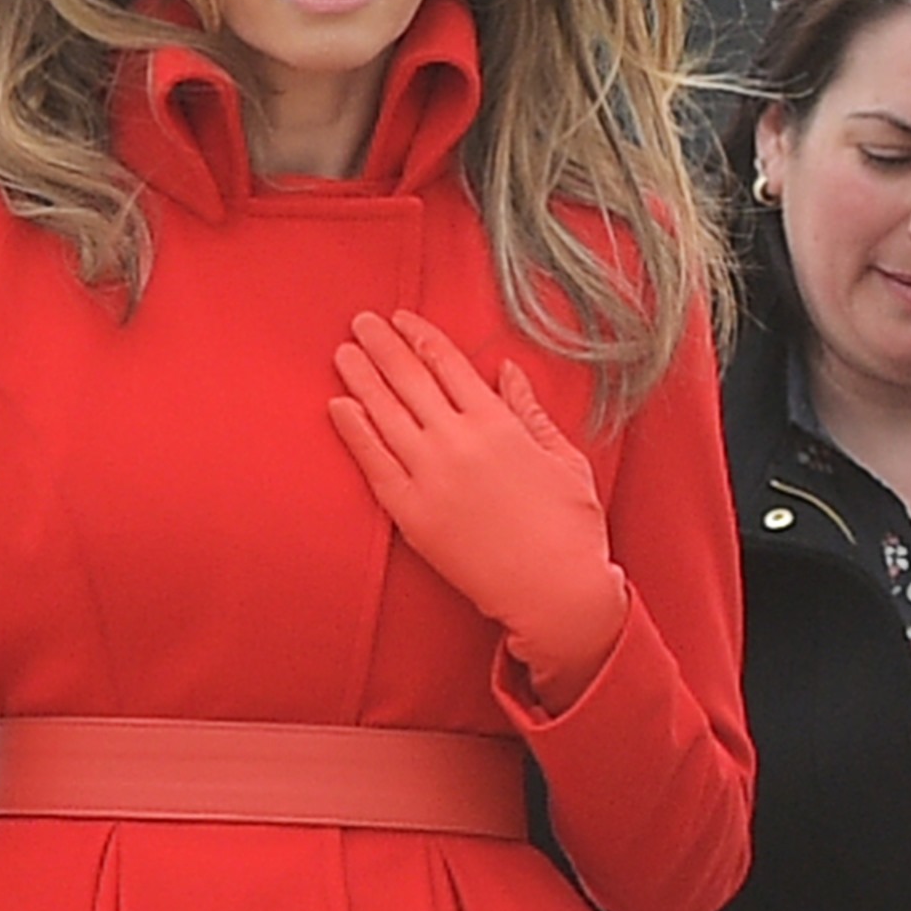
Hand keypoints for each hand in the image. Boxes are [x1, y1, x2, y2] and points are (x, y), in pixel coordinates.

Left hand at [326, 309, 626, 699]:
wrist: (555, 591)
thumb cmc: (571, 528)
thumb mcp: (564, 459)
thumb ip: (530, 411)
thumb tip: (507, 371)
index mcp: (499, 423)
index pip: (448, 364)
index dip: (421, 336)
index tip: (401, 318)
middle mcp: (459, 442)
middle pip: (409, 379)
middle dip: (382, 345)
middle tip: (360, 322)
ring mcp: (430, 477)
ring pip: (384, 413)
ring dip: (360, 377)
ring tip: (344, 353)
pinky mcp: (411, 513)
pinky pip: (373, 462)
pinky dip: (353, 430)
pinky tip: (339, 406)